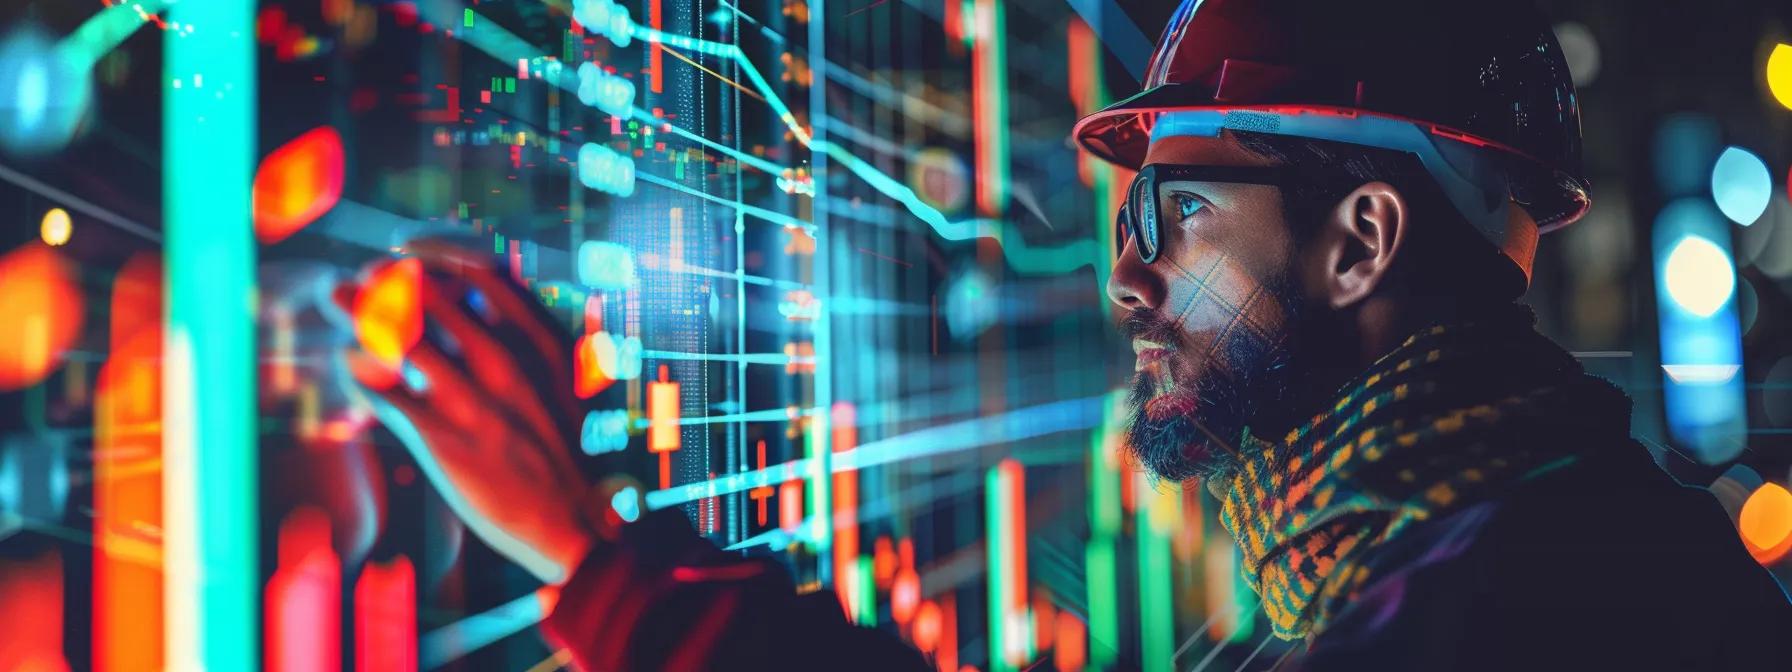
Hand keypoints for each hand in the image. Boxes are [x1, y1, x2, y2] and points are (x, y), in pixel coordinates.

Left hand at [340, 240, 595, 583]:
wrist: (573, 520)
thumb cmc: (560, 446)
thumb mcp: (561, 377)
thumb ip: (525, 333)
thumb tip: (479, 292)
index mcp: (541, 341)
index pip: (480, 270)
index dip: (433, 252)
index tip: (405, 248)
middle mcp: (507, 362)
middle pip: (429, 294)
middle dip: (383, 278)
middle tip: (358, 278)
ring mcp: (474, 401)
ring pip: (395, 337)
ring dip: (355, 312)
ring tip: (333, 298)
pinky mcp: (442, 440)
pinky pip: (381, 390)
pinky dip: (357, 370)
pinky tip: (351, 367)